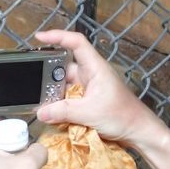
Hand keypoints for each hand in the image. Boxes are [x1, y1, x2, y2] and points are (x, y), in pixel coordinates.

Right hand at [35, 30, 164, 148]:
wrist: (138, 132)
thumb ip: (63, 112)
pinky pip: (67, 100)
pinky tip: (49, 114)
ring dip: (52, 94)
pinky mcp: (86, 102)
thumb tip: (40, 113)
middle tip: (31, 84)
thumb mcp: (90, 113)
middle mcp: (90, 75)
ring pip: (63, 86)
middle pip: (63, 68)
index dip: (58, 36)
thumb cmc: (122, 116)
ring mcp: (87, 89)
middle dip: (47, 75)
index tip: (39, 37)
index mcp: (95, 68)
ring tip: (37, 102)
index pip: (76, 43)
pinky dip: (57, 105)